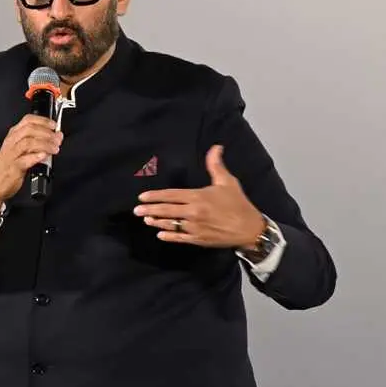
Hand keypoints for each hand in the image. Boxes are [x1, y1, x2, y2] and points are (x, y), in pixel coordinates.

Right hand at [0, 115, 62, 214]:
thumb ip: (38, 143)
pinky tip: (44, 156)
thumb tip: (56, 138)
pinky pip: (25, 159)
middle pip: (29, 129)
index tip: (54, 125)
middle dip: (47, 133)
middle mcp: (11, 142)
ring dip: (45, 144)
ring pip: (28, 142)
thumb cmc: (9, 167)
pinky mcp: (13, 167)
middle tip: (57, 139)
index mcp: (13, 135)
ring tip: (54, 149)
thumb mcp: (22, 150)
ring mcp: (11, 154)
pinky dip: (36, 156)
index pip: (28, 120)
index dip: (43, 121)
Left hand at [133, 145, 263, 246]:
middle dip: (150, 210)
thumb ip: (216, 165)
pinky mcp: (198, 239)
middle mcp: (193, 212)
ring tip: (146, 220)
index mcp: (198, 197)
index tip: (142, 196)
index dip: (155, 196)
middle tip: (136, 210)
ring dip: (157, 222)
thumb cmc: (238, 203)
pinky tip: (160, 234)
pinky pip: (179, 238)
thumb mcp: (228, 182)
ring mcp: (195, 228)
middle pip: (167, 211)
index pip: (171, 195)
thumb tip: (215, 147)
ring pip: (171, 225)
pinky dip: (169, 236)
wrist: (249, 228)